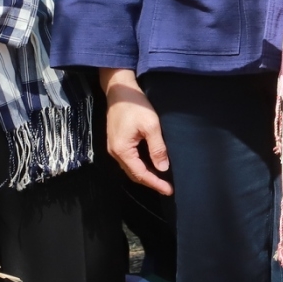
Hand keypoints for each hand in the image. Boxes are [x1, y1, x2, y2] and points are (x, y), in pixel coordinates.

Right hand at [101, 68, 171, 194]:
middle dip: (150, 182)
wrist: (119, 90)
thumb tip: (163, 168)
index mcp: (122, 151)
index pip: (140, 174)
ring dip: (145, 175)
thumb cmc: (136, 106)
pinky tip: (150, 165)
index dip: (155, 183)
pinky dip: (140, 166)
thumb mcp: (151, 126)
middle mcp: (115, 153)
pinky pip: (129, 160)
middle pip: (133, 174)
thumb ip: (157, 148)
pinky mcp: (116, 142)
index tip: (168, 191)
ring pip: (130, 168)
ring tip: (160, 179)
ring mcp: (114, 148)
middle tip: (166, 187)